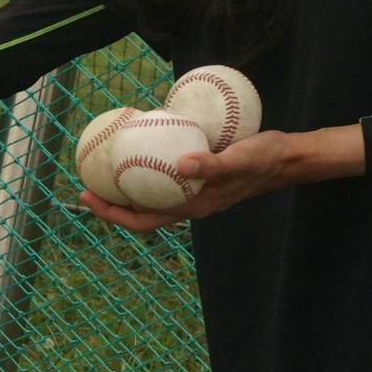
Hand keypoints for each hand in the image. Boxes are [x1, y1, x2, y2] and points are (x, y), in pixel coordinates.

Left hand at [79, 127, 365, 232]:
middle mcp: (189, 206)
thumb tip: (182, 164)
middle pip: (139, 214)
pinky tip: (138, 151)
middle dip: (109, 204)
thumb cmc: (264, 159)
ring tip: (103, 170)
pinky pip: (163, 182)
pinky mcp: (198, 181)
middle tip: (84, 183)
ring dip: (125, 190)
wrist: (287, 159)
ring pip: (150, 199)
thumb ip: (212, 164)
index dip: (112, 213)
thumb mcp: (239, 158)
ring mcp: (193, 196)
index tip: (87, 196)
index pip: (143, 220)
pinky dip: (145, 172)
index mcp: (193, 208)